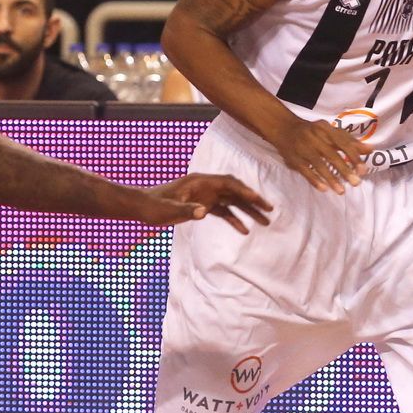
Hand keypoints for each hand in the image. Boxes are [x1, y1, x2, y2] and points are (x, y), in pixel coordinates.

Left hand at [143, 173, 273, 233]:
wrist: (142, 207)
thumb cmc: (152, 206)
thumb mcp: (166, 209)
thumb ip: (185, 210)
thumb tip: (203, 212)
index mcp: (199, 182)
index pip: (227, 183)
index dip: (243, 190)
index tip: (257, 199)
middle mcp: (206, 186)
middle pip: (235, 191)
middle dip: (253, 200)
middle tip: (269, 210)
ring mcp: (205, 196)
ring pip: (232, 201)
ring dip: (248, 211)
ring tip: (264, 222)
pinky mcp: (203, 206)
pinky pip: (223, 211)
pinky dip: (234, 219)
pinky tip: (244, 230)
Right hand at [266, 117, 366, 192]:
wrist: (284, 128)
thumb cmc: (313, 131)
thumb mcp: (330, 132)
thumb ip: (349, 141)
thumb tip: (371, 149)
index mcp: (325, 129)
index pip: (342, 142)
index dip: (353, 156)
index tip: (363, 170)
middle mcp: (314, 137)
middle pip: (331, 155)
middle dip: (344, 170)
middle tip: (356, 183)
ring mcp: (302, 148)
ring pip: (318, 165)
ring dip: (331, 178)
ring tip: (341, 191)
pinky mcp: (293, 158)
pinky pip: (305, 171)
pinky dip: (315, 180)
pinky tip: (324, 189)